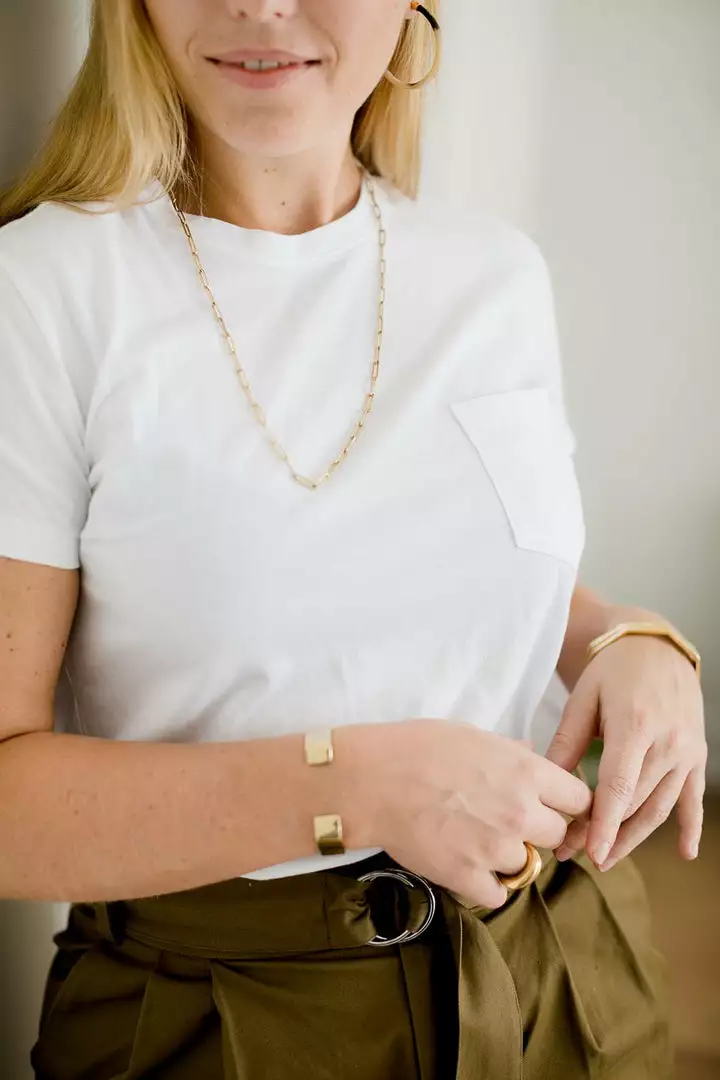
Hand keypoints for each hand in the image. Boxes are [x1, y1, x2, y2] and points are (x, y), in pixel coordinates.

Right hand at [343, 719, 591, 908]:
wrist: (374, 780)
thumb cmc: (418, 747)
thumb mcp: (473, 735)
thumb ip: (511, 752)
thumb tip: (531, 755)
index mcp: (527, 772)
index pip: (580, 798)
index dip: (565, 802)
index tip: (550, 804)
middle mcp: (521, 812)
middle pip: (557, 835)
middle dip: (537, 830)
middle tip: (508, 822)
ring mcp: (496, 848)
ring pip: (526, 866)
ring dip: (508, 858)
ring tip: (477, 841)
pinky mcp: (468, 877)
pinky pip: (497, 894)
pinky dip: (485, 885)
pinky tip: (466, 866)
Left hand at [546, 633, 706, 870]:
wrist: (655, 648)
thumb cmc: (612, 671)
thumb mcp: (584, 698)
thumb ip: (567, 742)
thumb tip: (547, 783)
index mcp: (636, 725)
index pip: (619, 786)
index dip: (603, 824)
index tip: (588, 853)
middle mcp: (667, 743)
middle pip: (634, 802)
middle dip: (604, 833)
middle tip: (572, 852)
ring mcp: (686, 752)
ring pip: (660, 808)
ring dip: (633, 837)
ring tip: (606, 859)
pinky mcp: (696, 757)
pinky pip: (693, 798)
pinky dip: (691, 827)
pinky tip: (687, 853)